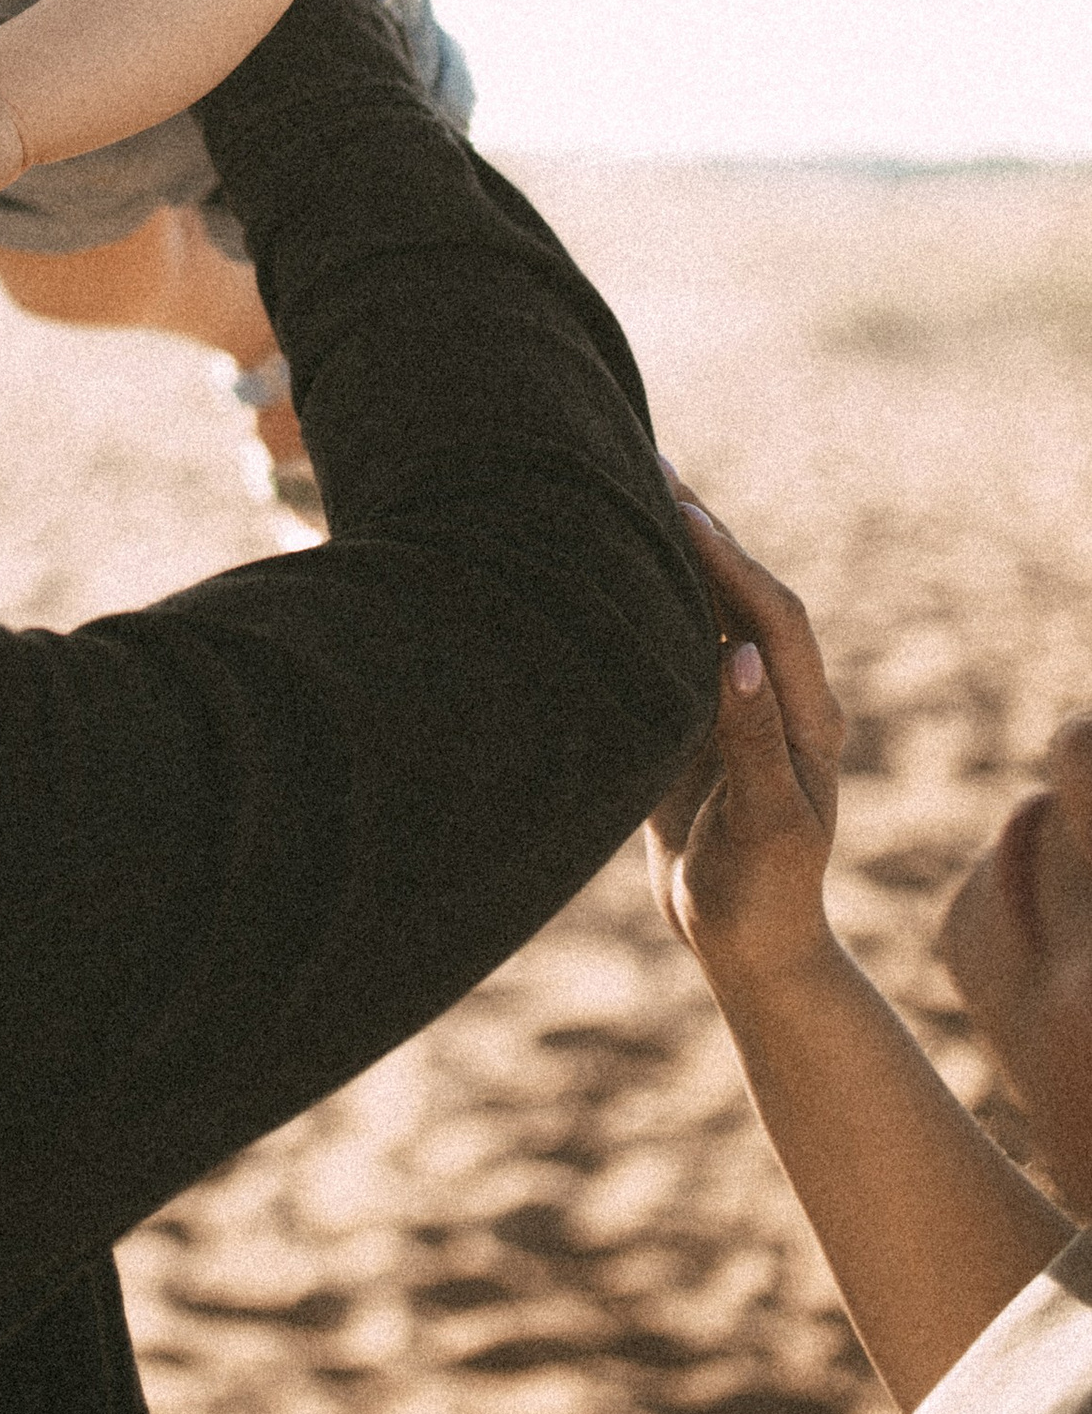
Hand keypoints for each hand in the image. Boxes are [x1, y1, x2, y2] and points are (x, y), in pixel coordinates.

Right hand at [645, 490, 848, 995]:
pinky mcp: (694, 723)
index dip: (728, 561)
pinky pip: (672, 642)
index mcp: (807, 715)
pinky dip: (645, 594)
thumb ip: (753, 740)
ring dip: (672, 551)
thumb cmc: (765, 896)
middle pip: (742, 593)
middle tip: (649, 462)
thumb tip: (733, 654)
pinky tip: (606, 562)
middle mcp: (776, 697)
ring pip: (705, 608)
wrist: (752, 950)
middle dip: (701, 529)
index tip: (680, 508)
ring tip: (626, 488)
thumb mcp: (767, 825)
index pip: (771, 615)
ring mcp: (734, 707)